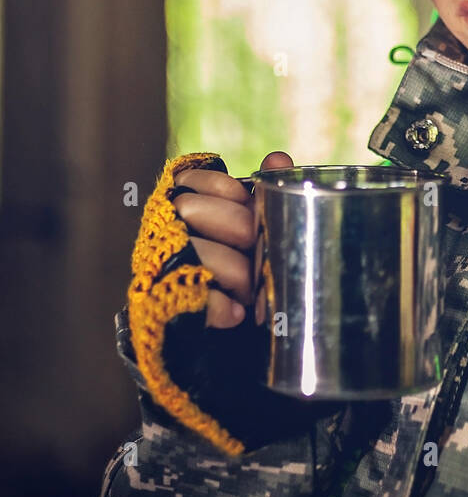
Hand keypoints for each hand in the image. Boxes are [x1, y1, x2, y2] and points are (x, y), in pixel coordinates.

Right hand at [172, 151, 293, 328]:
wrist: (235, 337)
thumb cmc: (244, 273)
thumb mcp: (255, 231)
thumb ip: (264, 195)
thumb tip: (277, 159)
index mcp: (183, 214)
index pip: (189, 181)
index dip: (221, 186)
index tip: (246, 199)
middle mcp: (164, 237)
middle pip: (190, 209)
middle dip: (234, 224)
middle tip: (256, 244)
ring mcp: (159, 272)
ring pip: (194, 250)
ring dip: (232, 268)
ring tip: (252, 287)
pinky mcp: (164, 310)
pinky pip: (194, 298)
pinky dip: (220, 306)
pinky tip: (237, 312)